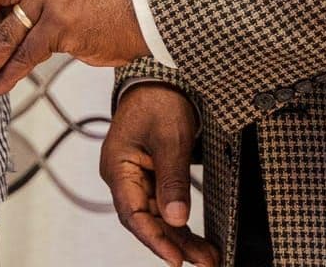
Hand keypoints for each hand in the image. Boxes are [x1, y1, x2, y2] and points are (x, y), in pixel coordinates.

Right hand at [99, 85, 217, 265]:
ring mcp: (136, 178)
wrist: (161, 77)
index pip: (133, 214)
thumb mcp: (170, 140)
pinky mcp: (151, 176)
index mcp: (117, 167)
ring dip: (180, 237)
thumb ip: (173, 180)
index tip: (176, 259)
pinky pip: (163, 206)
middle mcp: (123, 177)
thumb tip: (177, 219)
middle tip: (204, 262)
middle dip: (174, 243)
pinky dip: (180, 223)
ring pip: (157, 217)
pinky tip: (195, 239)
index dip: (155, 239)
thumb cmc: (159, 101)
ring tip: (207, 257)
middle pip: (146, 220)